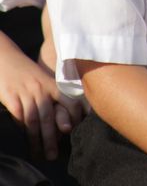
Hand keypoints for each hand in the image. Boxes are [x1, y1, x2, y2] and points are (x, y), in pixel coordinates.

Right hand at [0, 32, 83, 159]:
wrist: (5, 57)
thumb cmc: (26, 71)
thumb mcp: (43, 78)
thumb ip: (53, 94)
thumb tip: (67, 114)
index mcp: (51, 84)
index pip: (69, 100)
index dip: (74, 116)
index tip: (74, 130)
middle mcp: (40, 88)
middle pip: (48, 117)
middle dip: (51, 139)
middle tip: (53, 155)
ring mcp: (25, 92)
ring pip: (33, 120)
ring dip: (36, 140)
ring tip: (38, 153)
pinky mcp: (11, 96)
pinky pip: (18, 116)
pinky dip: (21, 127)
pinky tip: (23, 136)